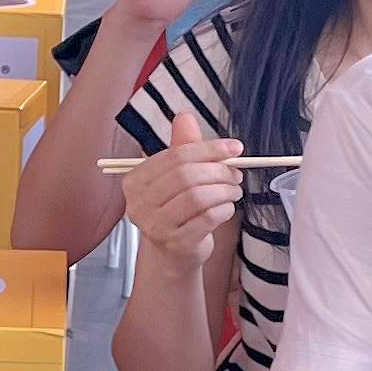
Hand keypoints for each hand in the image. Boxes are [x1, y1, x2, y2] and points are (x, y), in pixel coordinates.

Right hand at [121, 134, 242, 270]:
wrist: (173, 254)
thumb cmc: (175, 210)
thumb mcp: (176, 176)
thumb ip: (182, 147)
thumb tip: (184, 117)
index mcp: (135, 180)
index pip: (175, 156)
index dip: (208, 149)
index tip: (234, 148)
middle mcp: (139, 204)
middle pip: (186, 176)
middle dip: (219, 171)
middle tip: (236, 174)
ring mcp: (155, 226)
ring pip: (198, 197)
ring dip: (224, 191)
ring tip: (233, 191)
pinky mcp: (175, 243)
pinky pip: (207, 218)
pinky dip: (224, 209)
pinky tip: (226, 208)